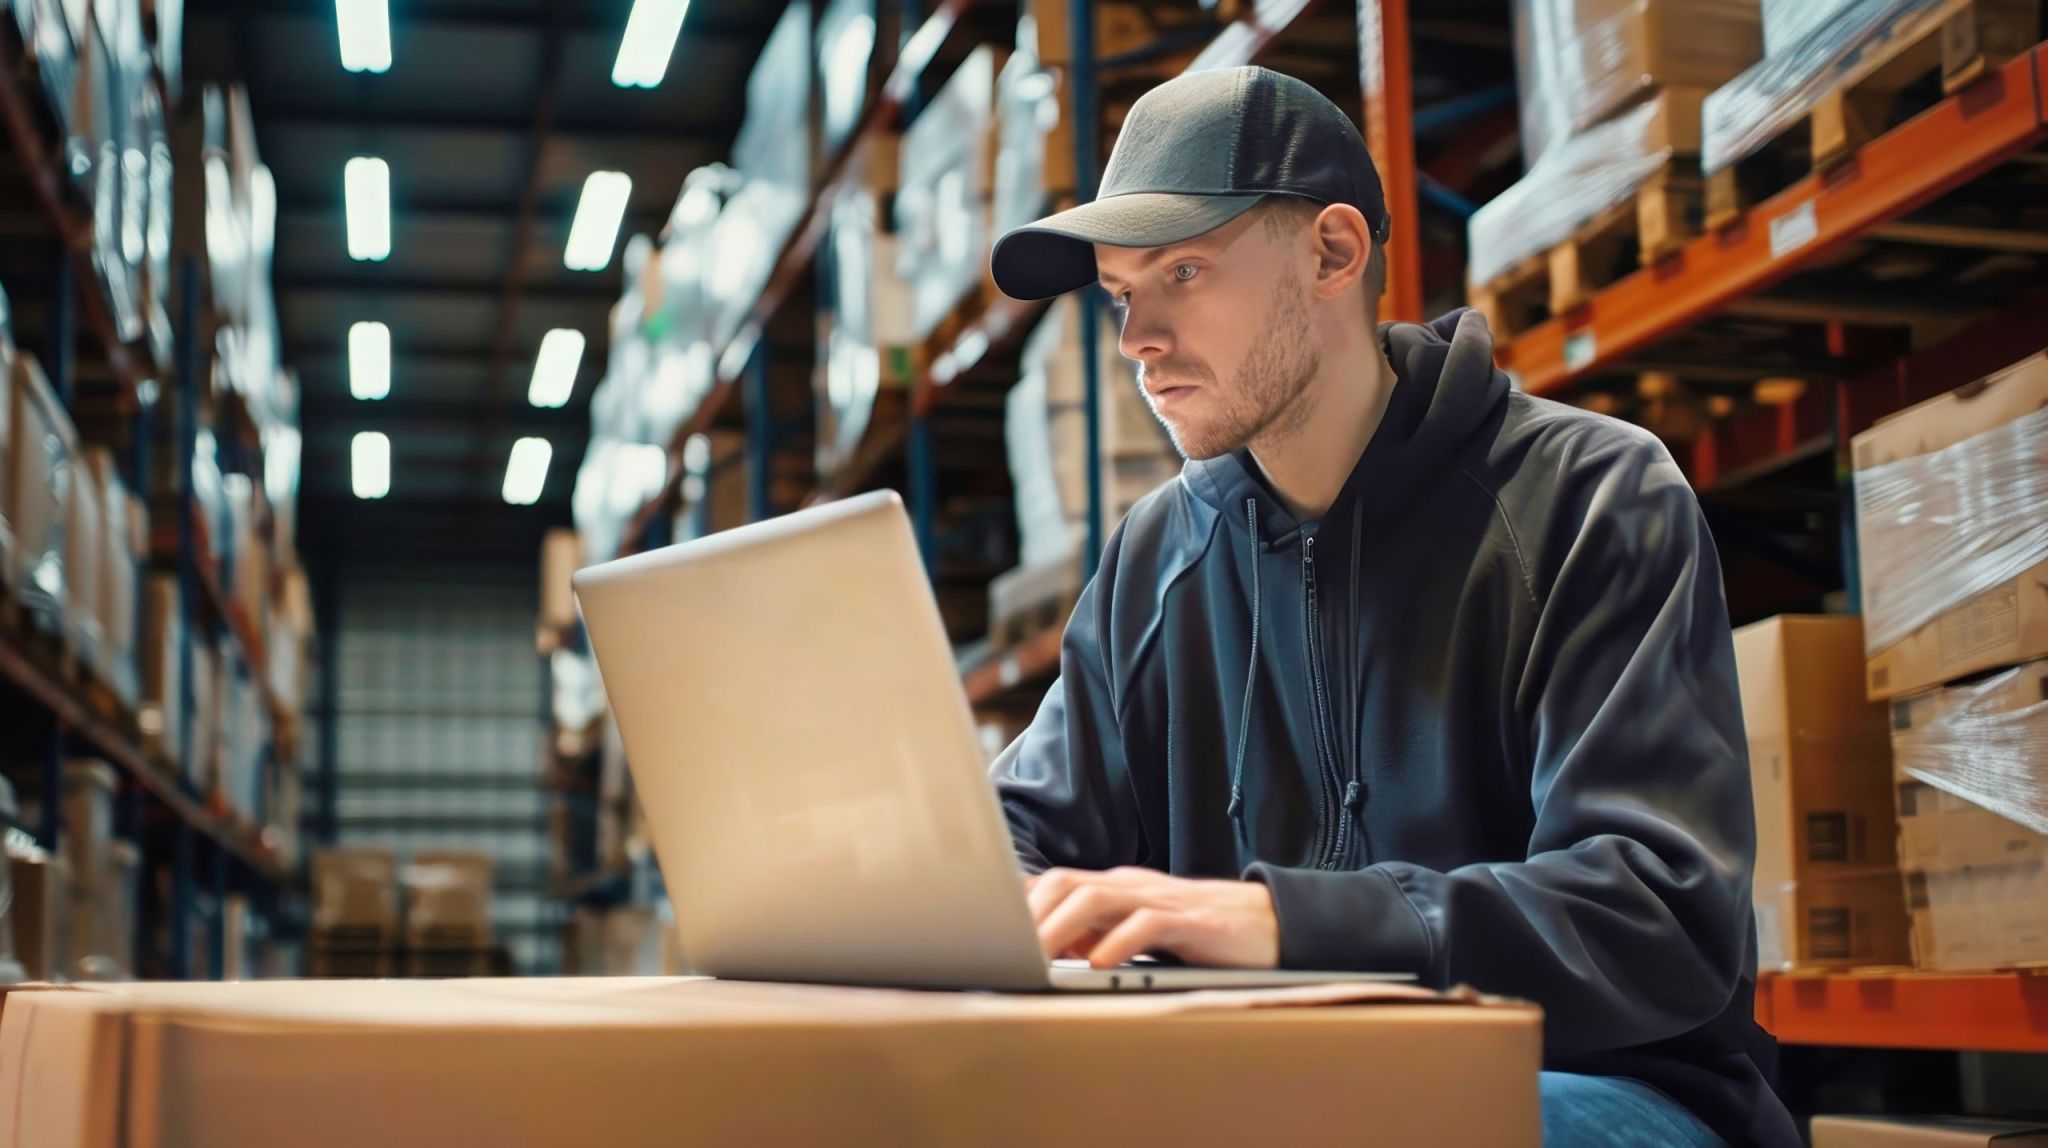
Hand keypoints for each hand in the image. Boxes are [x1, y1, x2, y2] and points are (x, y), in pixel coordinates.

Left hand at [1025, 866, 1279, 969]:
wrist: (1273, 924)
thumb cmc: (1199, 933)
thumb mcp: (1139, 930)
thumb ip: (1097, 932)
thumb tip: (1047, 946)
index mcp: (1116, 888)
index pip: (1055, 882)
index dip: (1018, 903)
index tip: (988, 932)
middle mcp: (1133, 887)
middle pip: (1066, 882)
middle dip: (1031, 914)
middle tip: (1005, 949)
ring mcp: (1162, 900)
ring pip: (1098, 896)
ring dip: (1062, 926)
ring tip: (1039, 956)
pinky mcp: (1193, 922)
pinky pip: (1148, 924)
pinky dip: (1120, 941)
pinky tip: (1100, 963)